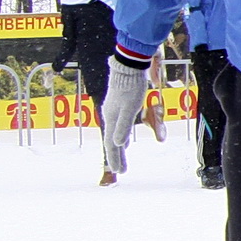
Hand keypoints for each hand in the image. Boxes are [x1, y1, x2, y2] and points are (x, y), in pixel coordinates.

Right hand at [100, 58, 149, 172]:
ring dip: (118, 149)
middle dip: (117, 157)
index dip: (115, 158)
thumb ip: (123, 126)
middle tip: (121, 171)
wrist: (129, 68)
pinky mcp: (120, 107)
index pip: (111, 144)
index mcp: (111, 119)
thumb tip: (117, 144)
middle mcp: (110, 117)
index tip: (119, 172)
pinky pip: (118, 128)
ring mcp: (114, 112)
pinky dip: (120, 137)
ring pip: (115, 135)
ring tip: (121, 160)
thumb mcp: (129, 108)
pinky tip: (123, 141)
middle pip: (112, 141)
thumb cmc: (131, 88)